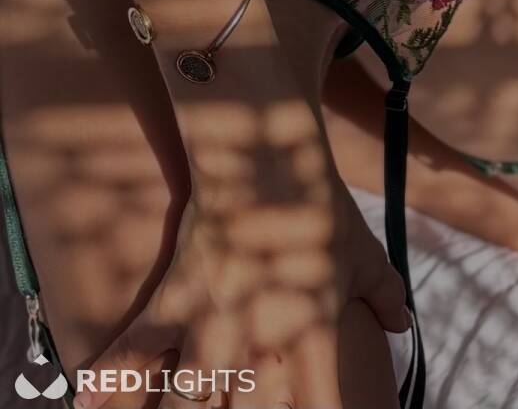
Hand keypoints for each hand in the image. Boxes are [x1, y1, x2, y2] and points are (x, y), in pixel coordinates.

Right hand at [73, 155, 409, 407]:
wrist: (266, 157)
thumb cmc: (319, 204)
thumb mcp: (364, 249)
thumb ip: (384, 294)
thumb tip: (403, 324)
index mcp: (311, 334)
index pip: (322, 406)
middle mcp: (259, 341)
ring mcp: (211, 323)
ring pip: (186, 400)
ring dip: (183, 408)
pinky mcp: (173, 299)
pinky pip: (136, 353)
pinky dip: (110, 382)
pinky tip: (91, 405)